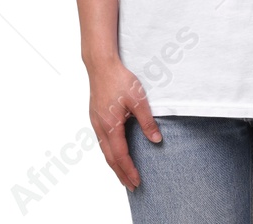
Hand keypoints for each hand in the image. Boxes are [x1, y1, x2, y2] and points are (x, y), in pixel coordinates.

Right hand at [87, 60, 159, 190]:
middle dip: (121, 174)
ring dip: (114, 165)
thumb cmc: (120, 80)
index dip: (129, 170)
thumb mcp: (139, 100)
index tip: (137, 181)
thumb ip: (147, 121)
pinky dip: (109, 154)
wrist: (101, 65)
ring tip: (124, 176)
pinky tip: (115, 155)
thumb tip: (156, 140)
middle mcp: (100, 128)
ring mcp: (96, 123)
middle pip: (110, 158)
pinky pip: (102, 142)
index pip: (120, 155)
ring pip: (104, 151)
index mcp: (110, 126)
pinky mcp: (95, 118)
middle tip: (131, 186)